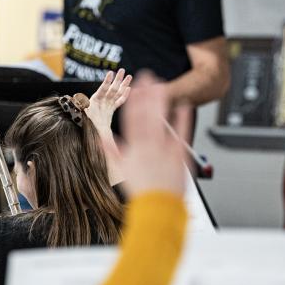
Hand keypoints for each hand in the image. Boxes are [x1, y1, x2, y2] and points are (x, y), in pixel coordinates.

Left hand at [86, 69, 131, 134]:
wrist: (90, 135)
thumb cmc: (86, 125)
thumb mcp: (82, 116)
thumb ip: (81, 107)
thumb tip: (74, 99)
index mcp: (95, 102)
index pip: (102, 90)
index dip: (106, 82)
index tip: (110, 73)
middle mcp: (102, 101)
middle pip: (112, 89)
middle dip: (117, 80)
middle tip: (123, 70)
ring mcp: (107, 104)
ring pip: (117, 93)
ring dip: (123, 84)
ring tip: (129, 76)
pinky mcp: (111, 109)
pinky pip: (119, 101)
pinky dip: (124, 95)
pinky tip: (129, 88)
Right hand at [118, 72, 190, 197]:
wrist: (158, 207)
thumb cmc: (141, 189)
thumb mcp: (121, 169)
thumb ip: (112, 151)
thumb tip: (101, 139)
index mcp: (134, 147)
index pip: (132, 119)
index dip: (133, 101)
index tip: (134, 87)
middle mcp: (148, 145)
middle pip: (146, 114)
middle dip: (146, 94)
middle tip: (147, 76)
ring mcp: (164, 148)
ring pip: (161, 120)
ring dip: (161, 101)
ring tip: (162, 85)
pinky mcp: (179, 154)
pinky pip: (181, 133)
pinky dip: (183, 118)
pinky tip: (184, 105)